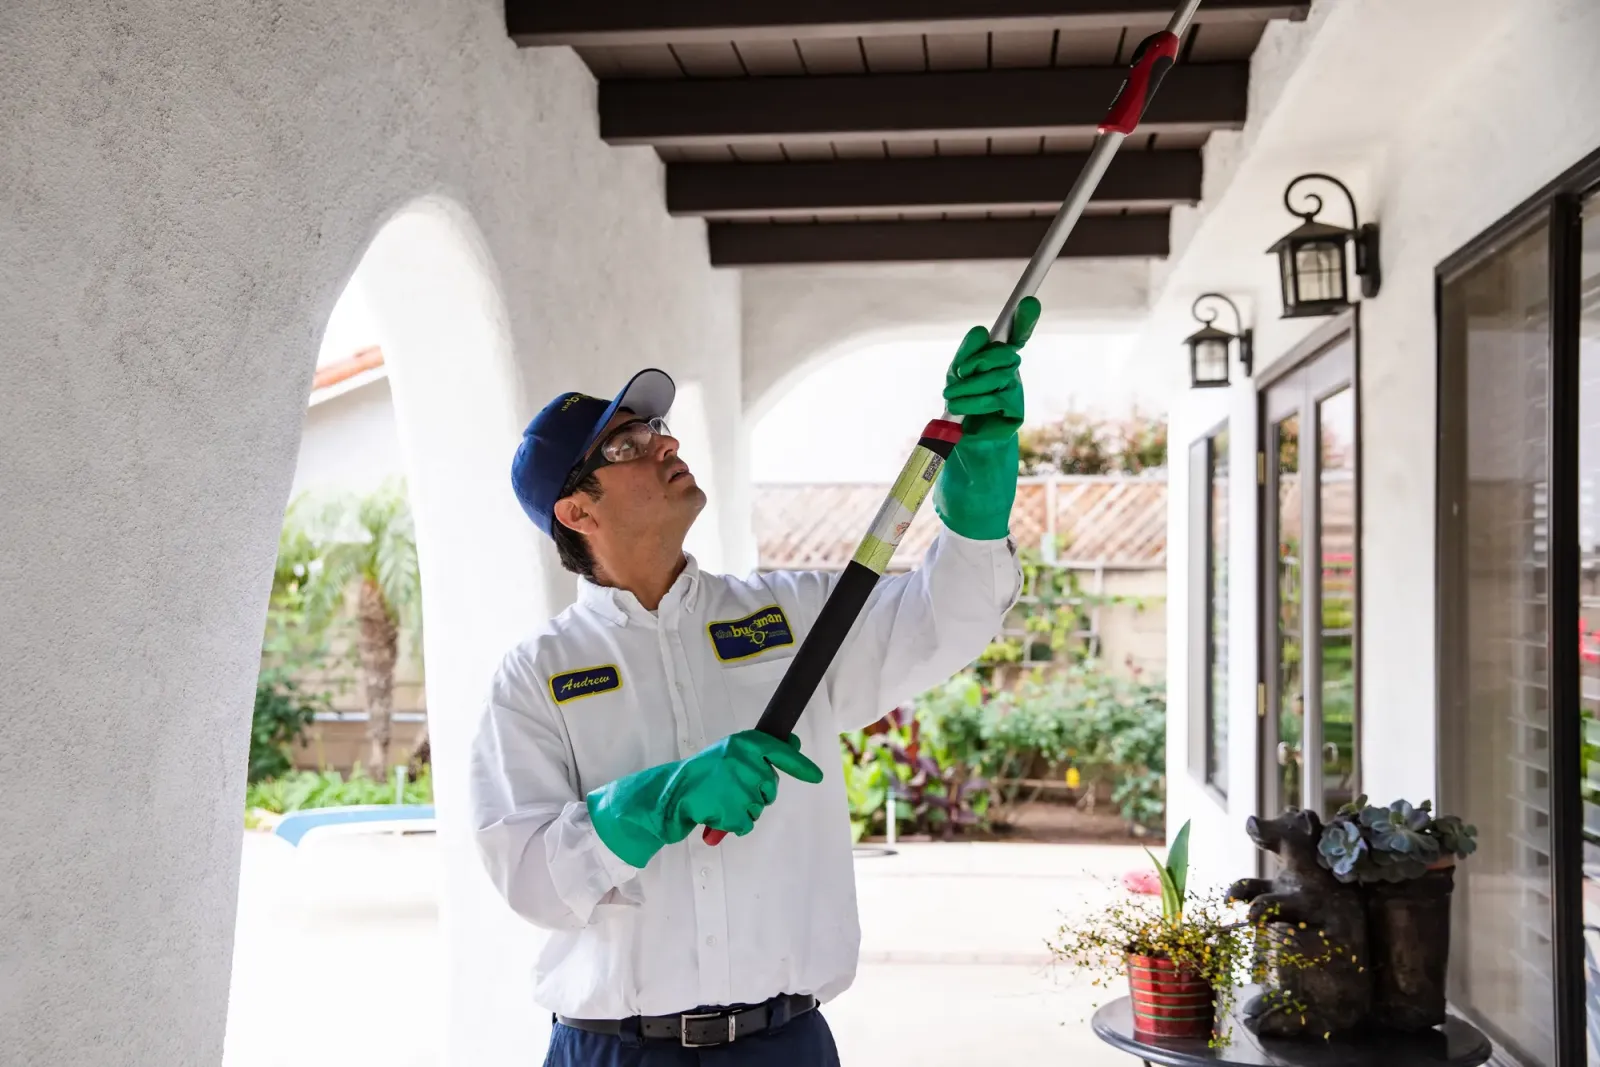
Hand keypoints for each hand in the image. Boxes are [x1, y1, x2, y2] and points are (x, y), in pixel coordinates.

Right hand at [586, 730, 823, 867]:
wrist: (667, 795)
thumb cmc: (702, 773)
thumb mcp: (732, 754)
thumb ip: (762, 751)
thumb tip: (795, 744)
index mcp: (743, 743)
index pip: (780, 752)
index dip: (800, 765)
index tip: (817, 777)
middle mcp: (743, 761)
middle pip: (770, 787)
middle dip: (757, 793)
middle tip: (731, 789)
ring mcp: (738, 786)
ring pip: (759, 808)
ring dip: (743, 809)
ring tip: (720, 800)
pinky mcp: (731, 810)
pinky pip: (746, 824)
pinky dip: (733, 825)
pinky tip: (716, 814)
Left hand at [941, 296, 1038, 442]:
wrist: (960, 440)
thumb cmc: (959, 402)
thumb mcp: (956, 374)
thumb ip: (966, 353)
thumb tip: (981, 331)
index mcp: (998, 357)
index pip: (1016, 335)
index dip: (1024, 320)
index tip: (1029, 303)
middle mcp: (1010, 370)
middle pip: (1005, 353)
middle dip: (980, 360)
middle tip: (959, 371)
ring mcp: (1015, 390)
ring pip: (998, 376)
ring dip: (969, 385)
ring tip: (950, 396)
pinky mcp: (1015, 411)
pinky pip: (996, 398)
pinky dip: (973, 401)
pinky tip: (960, 408)